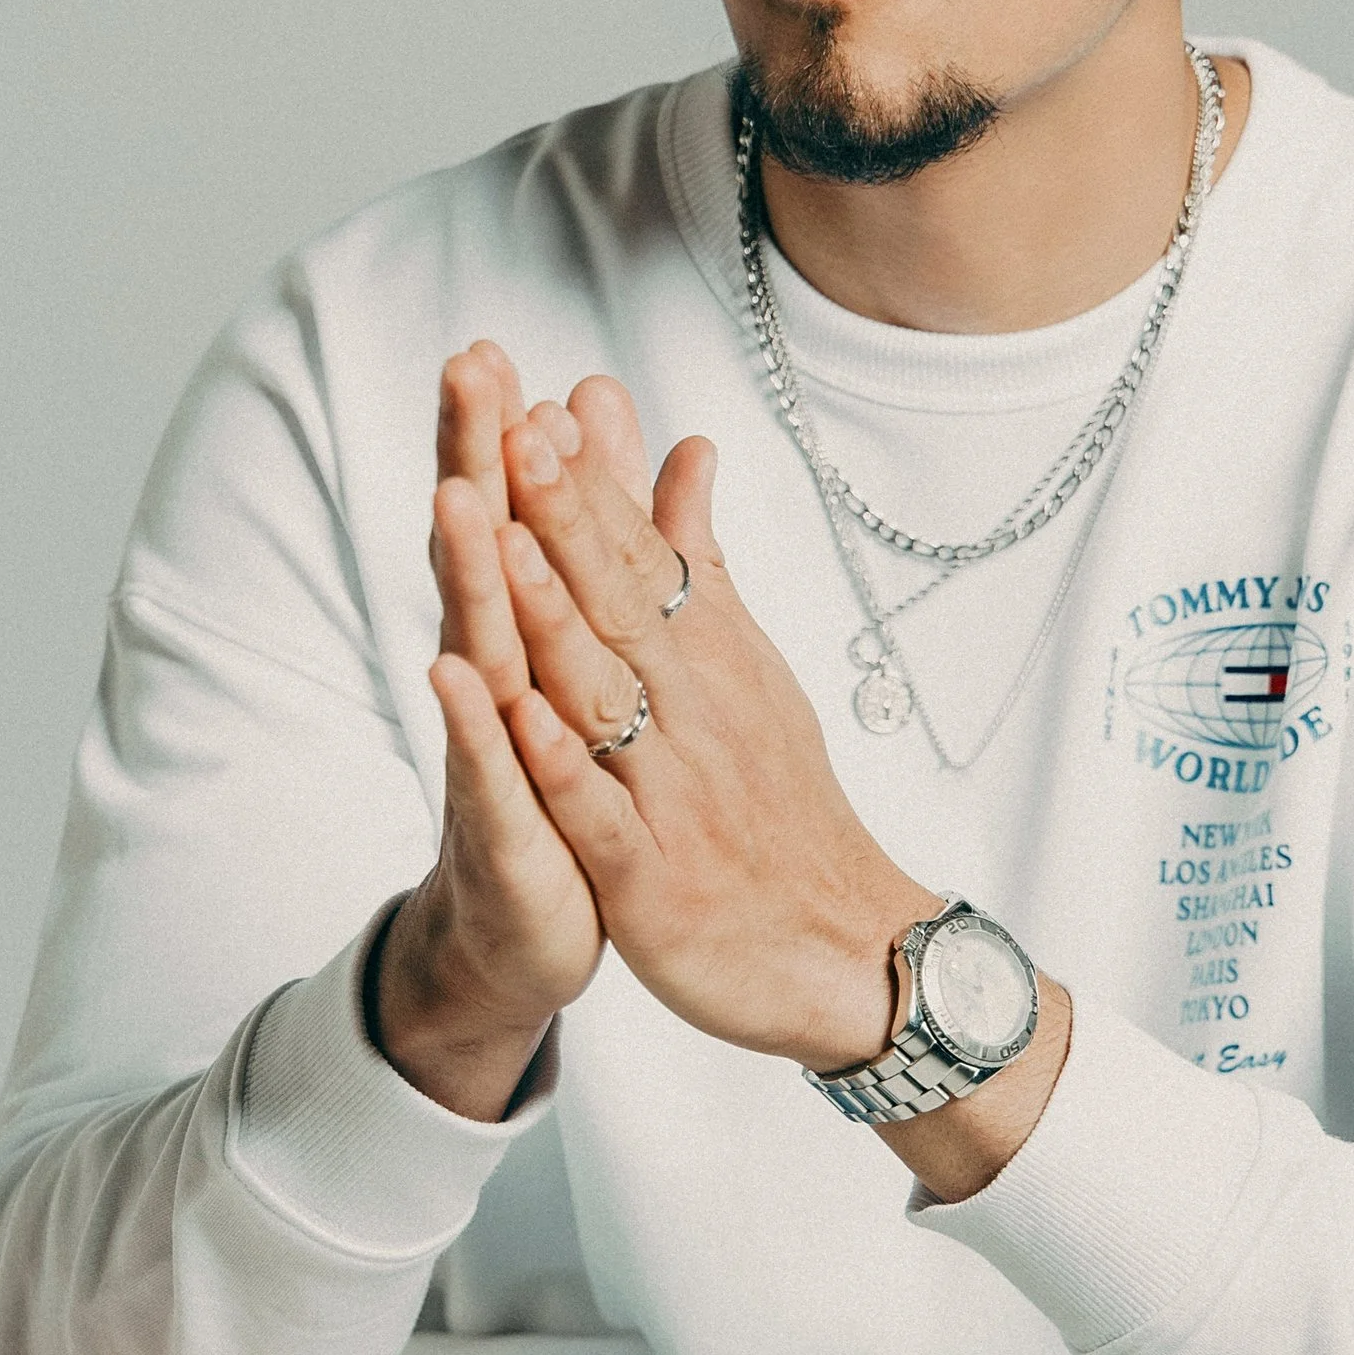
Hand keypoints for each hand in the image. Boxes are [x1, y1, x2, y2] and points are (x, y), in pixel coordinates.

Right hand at [372, 342, 606, 1117]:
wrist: (530, 931)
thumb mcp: (592, 670)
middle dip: (471, 464)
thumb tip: (604, 465)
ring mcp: (492, 753)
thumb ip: (603, 558)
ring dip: (464, 576)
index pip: (513, 522)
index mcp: (527, 641)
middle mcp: (495, 683)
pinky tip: (456, 669)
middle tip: (461, 370)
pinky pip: (488, 770)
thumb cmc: (566, 790)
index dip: (502, 438)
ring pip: (479, 650)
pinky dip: (473, 722)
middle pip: (481, 559)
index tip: (492, 346)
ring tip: (454, 498)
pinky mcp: (505, 831)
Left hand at [485, 378, 937, 1068]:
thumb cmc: (782, 810)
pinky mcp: (654, 878)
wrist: (849, 955)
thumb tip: (686, 445)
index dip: (591, 485)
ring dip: (555, 619)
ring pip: (605, 695)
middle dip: (567, 518)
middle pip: (622, 604)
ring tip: (503, 546)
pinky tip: (519, 716)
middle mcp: (694, 713)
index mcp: (711, 661)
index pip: (646, 556)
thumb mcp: (749, 671)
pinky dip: (562, 764)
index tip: (545, 399)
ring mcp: (673, 794)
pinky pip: (601, 813)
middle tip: (520, 430)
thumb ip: (703, 560)